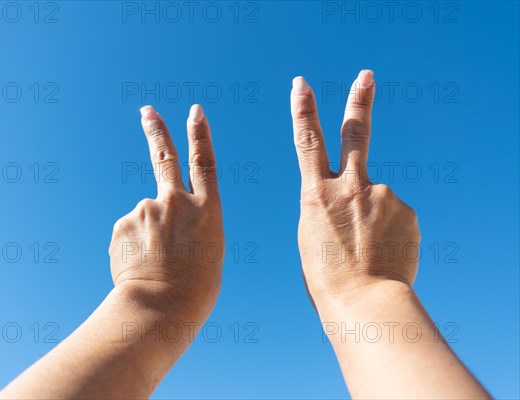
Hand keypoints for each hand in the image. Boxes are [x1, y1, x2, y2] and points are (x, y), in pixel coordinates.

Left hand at [109, 104, 223, 325]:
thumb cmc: (194, 289)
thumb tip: (157, 219)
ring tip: (154, 265)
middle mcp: (176, 201)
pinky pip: (127, 234)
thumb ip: (187, 226)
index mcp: (206, 210)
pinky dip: (131, 248)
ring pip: (143, 218)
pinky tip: (139, 267)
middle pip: (164, 157)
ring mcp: (147, 210)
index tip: (195, 111)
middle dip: (156, 130)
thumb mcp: (207, 252)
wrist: (161, 308)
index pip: (204, 162)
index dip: (200, 135)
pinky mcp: (122, 224)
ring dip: (146, 237)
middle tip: (147, 110)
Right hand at [291, 70, 420, 308]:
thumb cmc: (328, 278)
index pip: (307, 141)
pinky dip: (390, 231)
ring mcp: (381, 196)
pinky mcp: (407, 211)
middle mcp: (350, 187)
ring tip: (369, 251)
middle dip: (359, 100)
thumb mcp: (313, 235)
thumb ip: (331, 207)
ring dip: (374, 219)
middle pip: (355, 132)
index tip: (302, 84)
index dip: (304, 110)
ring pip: (377, 198)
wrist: (364, 302)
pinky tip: (385, 252)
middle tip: (367, 75)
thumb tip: (361, 197)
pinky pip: (396, 216)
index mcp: (316, 194)